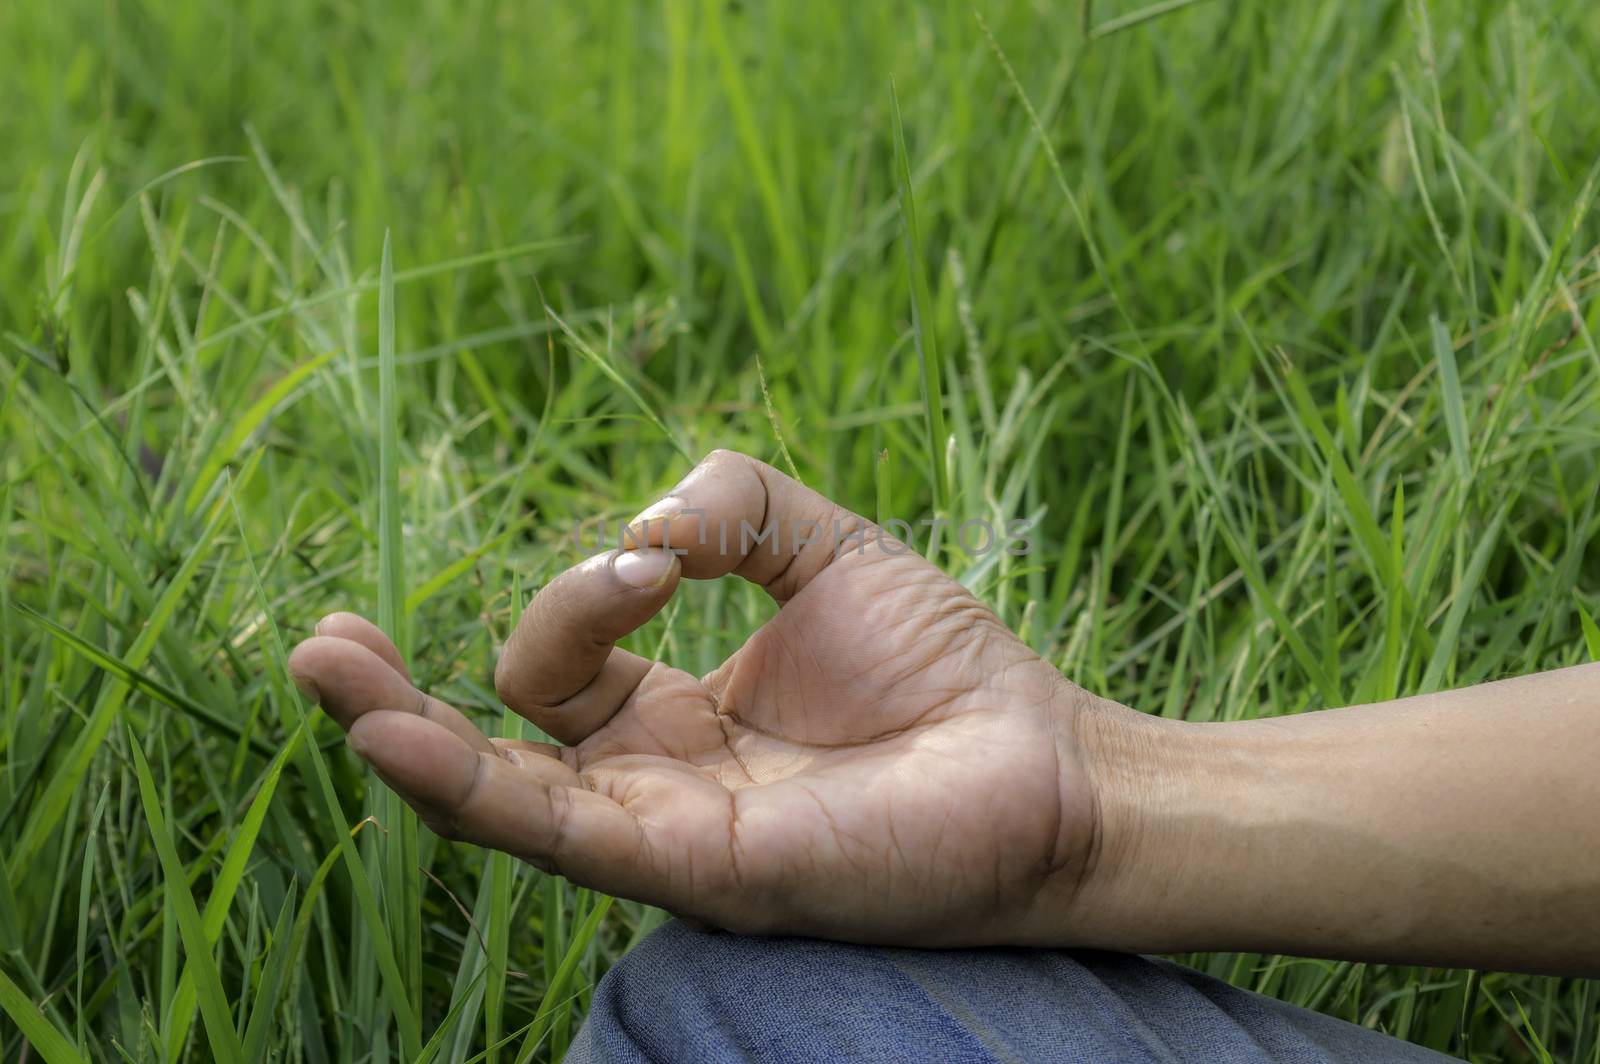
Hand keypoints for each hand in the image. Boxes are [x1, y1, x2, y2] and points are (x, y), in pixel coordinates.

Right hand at [288, 450, 1107, 944]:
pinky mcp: (696, 869)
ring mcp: (667, 832)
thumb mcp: (828, 545)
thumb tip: (643, 532)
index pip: (567, 658)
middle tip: (320, 639)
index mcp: (675, 712)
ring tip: (318, 668)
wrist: (1045, 763)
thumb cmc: (946, 666)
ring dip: (400, 736)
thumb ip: (735, 503)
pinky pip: (558, 834)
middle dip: (400, 690)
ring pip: (498, 796)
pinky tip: (394, 736)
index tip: (671, 558)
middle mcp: (654, 779)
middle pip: (494, 736)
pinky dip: (469, 784)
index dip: (589, 590)